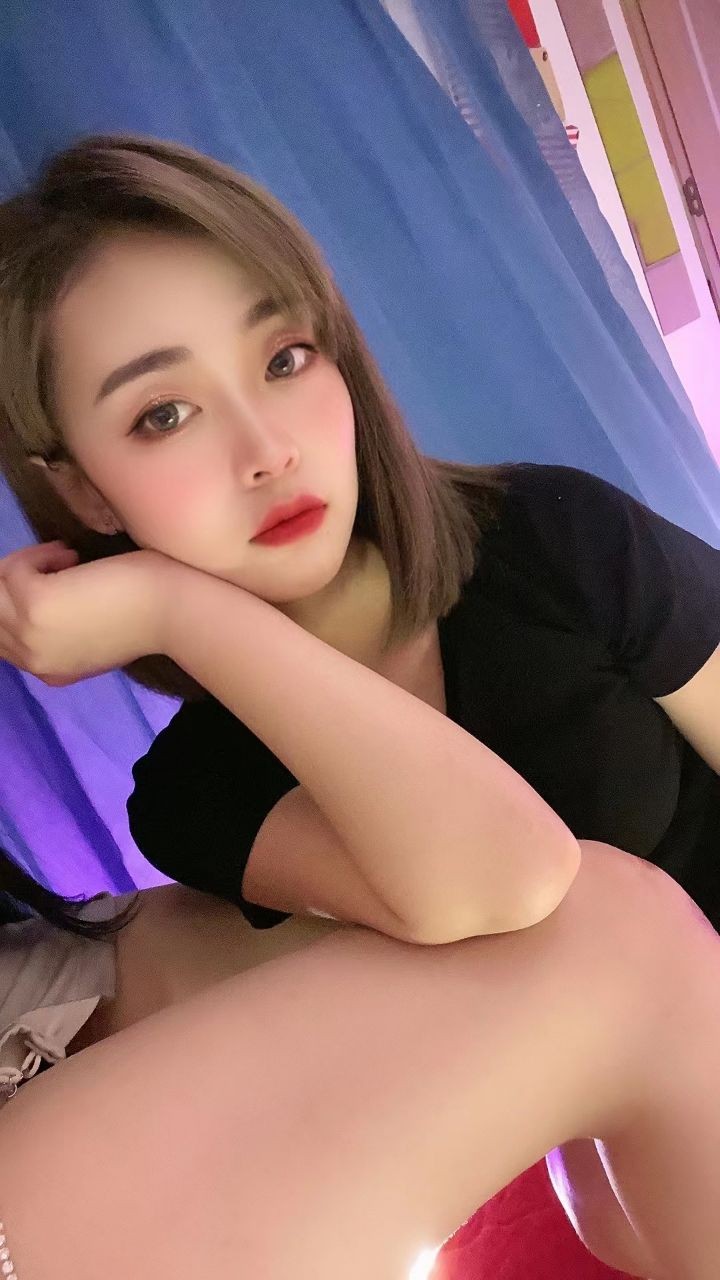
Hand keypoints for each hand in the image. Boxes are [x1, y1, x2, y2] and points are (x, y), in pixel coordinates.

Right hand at [0, 542, 170, 684]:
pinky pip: (14, 570)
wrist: (173, 611)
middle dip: (16, 580)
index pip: (1, 638)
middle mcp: (31, 660)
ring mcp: (29, 634)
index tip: (39, 579)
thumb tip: (31, 591)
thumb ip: (60, 629)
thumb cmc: (146, 616)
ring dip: (27, 565)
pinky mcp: (33, 604)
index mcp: (47, 673)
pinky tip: (72, 555)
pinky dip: (40, 554)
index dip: (12, 602)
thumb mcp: (96, 636)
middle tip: (52, 565)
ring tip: (69, 560)